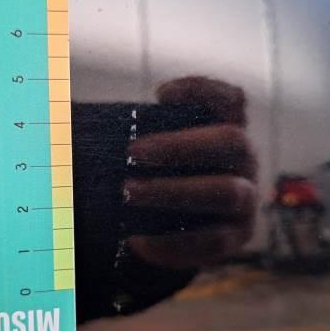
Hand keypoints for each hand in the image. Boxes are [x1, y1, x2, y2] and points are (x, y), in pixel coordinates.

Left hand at [124, 76, 257, 268]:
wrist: (175, 233)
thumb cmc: (161, 179)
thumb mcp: (154, 155)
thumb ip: (140, 136)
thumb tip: (82, 125)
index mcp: (229, 130)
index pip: (232, 99)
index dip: (203, 90)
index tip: (161, 93)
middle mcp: (246, 161)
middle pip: (231, 141)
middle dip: (180, 144)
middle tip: (132, 151)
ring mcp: (247, 199)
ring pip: (225, 191)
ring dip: (174, 190)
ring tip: (129, 192)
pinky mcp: (236, 236)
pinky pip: (212, 239)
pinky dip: (174, 240)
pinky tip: (140, 239)